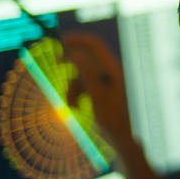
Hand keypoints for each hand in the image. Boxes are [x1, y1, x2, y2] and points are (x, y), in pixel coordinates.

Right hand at [62, 32, 133, 149]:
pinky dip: (79, 94)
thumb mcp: (96, 95)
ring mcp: (109, 81)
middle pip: (88, 57)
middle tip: (56, 62)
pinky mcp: (105, 90)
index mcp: (114, 68)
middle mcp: (113, 71)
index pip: (94, 44)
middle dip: (72, 63)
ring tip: (71, 106)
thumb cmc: (113, 119)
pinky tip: (76, 108)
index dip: (76, 39)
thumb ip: (87, 73)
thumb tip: (75, 53)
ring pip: (84, 74)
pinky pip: (87, 85)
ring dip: (73, 87)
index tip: (59, 41)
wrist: (123, 139)